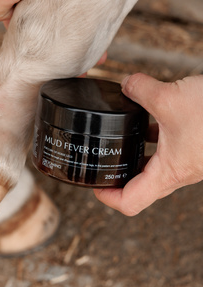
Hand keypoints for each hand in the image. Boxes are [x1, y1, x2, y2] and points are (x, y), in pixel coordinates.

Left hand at [94, 73, 202, 214]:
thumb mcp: (170, 98)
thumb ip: (141, 90)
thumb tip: (125, 84)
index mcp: (168, 173)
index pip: (130, 202)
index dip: (107, 198)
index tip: (94, 185)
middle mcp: (178, 171)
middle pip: (139, 184)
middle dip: (119, 172)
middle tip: (102, 157)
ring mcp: (188, 159)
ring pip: (154, 163)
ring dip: (137, 150)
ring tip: (120, 132)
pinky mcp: (196, 144)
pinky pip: (169, 145)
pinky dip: (155, 133)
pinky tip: (151, 113)